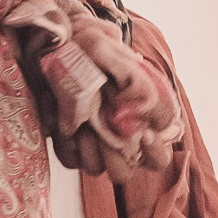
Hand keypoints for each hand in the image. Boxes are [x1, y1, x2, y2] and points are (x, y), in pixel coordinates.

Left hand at [22, 7, 177, 175]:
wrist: (59, 44)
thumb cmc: (95, 50)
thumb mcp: (122, 61)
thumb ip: (142, 87)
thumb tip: (151, 116)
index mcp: (142, 125)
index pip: (157, 158)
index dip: (153, 152)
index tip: (144, 133)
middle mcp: (118, 141)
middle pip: (124, 173)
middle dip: (114, 153)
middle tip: (105, 127)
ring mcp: (93, 146)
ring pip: (95, 168)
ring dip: (88, 146)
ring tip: (81, 119)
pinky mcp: (68, 146)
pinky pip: (69, 159)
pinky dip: (65, 139)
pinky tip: (61, 112)